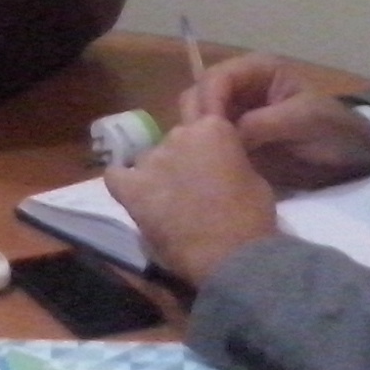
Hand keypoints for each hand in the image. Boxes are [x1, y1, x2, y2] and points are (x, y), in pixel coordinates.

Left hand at [104, 117, 283, 287]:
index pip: (202, 117)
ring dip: (157, 174)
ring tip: (168, 203)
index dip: (204, 141)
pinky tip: (132, 193)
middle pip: (174, 140)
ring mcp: (152, 159)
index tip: (209, 161)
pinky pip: (115, 175)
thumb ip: (229, 159)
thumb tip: (219, 163)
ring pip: (148, 159)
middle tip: (192, 187)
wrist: (230, 252)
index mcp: (212, 127)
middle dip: (182, 159)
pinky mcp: (133, 187)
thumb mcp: (254, 177)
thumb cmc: (252, 218)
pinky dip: (122, 181)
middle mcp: (179, 134)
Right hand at [177, 54, 369, 190]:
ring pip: (198, 121)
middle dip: (198, 119)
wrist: (352, 157)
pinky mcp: (235, 141)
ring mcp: (235, 116)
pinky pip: (210, 144)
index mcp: (257, 71)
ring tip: (205, 160)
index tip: (209, 130)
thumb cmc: (333, 128)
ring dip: (198, 138)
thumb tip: (225, 135)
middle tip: (202, 149)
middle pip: (199, 96)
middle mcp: (240, 89)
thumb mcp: (304, 119)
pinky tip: (210, 168)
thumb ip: (264, 123)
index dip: (209, 100)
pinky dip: (206, 154)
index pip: (217, 78)